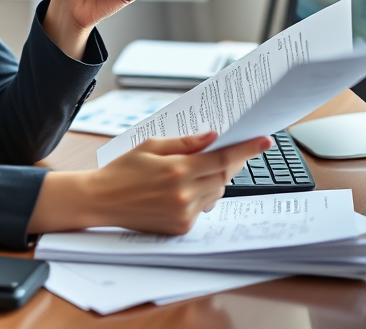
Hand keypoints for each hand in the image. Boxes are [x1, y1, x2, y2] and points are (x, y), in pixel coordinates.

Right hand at [27, 133, 271, 234]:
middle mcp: (184, 194)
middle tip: (221, 151)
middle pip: (223, 175)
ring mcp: (183, 214)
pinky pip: (202, 208)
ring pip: (215, 192)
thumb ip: (185, 142)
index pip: (222, 157)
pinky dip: (200, 196)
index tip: (264, 140)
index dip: (246, 149)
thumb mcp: (150, 146)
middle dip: (226, 162)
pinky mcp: (180, 227)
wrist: (101, 201)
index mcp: (177, 169)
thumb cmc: (122, 170)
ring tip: (188, 172)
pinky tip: (179, 190)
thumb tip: (213, 136)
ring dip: (212, 179)